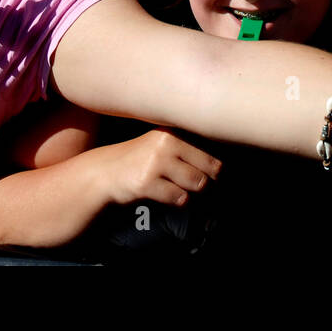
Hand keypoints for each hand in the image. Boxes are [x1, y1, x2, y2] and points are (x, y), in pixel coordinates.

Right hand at [97, 129, 221, 206]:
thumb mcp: (164, 143)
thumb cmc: (143, 159)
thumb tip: (226, 165)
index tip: (218, 170)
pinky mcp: (146, 182)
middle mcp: (167, 142)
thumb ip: (191, 146)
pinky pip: (179, 197)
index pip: (214, 145)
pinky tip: (167, 195)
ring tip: (181, 187)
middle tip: (201, 183)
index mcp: (174, 130)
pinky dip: (178, 201)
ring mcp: (156, 162)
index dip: (219, 162)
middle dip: (210, 179)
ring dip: (194, 191)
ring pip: (198, 182)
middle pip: (212, 166)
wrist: (105, 172)